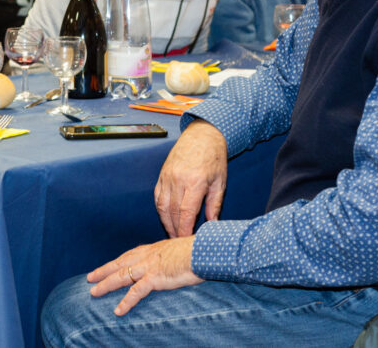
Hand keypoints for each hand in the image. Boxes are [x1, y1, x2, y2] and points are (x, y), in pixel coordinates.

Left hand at [87, 237, 202, 315]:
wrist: (203, 250)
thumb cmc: (198, 251)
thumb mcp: (181, 251)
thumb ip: (172, 257)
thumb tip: (175, 262)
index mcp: (153, 249)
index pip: (129, 255)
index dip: (116, 261)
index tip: (107, 266)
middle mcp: (147, 256)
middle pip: (119, 264)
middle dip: (103, 271)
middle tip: (90, 278)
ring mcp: (149, 266)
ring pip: (121, 276)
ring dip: (106, 285)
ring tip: (93, 293)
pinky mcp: (155, 278)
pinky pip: (136, 292)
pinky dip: (126, 302)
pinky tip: (118, 311)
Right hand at [154, 121, 227, 237]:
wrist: (202, 135)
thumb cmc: (214, 158)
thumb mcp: (220, 182)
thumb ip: (214, 205)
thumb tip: (212, 224)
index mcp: (195, 182)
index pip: (185, 213)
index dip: (184, 229)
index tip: (185, 240)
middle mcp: (178, 180)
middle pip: (172, 212)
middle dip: (175, 230)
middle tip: (178, 242)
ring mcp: (167, 176)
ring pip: (162, 206)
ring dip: (165, 222)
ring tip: (172, 233)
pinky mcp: (162, 174)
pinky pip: (157, 196)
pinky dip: (160, 209)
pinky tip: (166, 218)